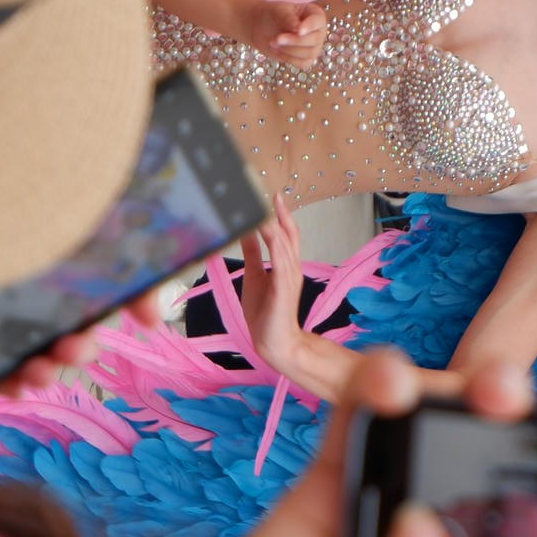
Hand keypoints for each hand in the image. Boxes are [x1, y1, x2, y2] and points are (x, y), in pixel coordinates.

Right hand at [169, 346, 536, 536]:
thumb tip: (424, 532)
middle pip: (500, 466)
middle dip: (532, 414)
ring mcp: (386, 524)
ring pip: (434, 436)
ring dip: (463, 390)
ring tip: (495, 385)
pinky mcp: (321, 506)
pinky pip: (351, 432)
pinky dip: (372, 391)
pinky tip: (390, 380)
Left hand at [241, 198, 305, 370]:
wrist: (274, 344)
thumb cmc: (265, 313)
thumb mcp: (254, 276)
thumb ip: (252, 253)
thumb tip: (245, 231)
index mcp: (285, 264)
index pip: (286, 233)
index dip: (281, 213)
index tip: (271, 194)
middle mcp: (291, 267)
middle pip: (289, 233)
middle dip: (281, 213)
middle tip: (270, 191)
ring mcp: (289, 277)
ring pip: (285, 244)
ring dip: (275, 225)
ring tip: (263, 207)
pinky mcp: (283, 289)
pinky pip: (281, 262)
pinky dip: (275, 245)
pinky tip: (268, 231)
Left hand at [243, 0, 327, 68]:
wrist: (262, 26)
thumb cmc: (274, 14)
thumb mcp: (279, 11)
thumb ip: (288, 18)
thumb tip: (297, 29)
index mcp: (315, 14)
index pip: (318, 21)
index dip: (309, 27)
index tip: (298, 31)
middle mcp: (318, 31)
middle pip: (315, 40)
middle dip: (295, 41)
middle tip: (277, 39)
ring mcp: (314, 46)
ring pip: (310, 53)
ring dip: (290, 50)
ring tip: (273, 42)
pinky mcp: (307, 58)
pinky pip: (304, 63)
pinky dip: (289, 59)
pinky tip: (277, 50)